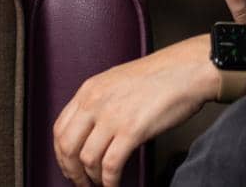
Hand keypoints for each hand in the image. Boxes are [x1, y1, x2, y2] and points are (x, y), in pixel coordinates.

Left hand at [53, 37, 218, 186]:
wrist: (186, 70)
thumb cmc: (159, 76)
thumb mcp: (116, 81)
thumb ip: (99, 102)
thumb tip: (92, 131)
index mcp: (88, 90)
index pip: (59, 128)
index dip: (61, 154)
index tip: (69, 166)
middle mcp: (94, 102)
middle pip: (66, 146)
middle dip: (71, 171)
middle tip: (81, 182)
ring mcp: (112, 116)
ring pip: (86, 159)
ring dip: (91, 179)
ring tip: (101, 185)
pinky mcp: (132, 130)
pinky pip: (110, 166)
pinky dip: (109, 182)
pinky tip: (115, 185)